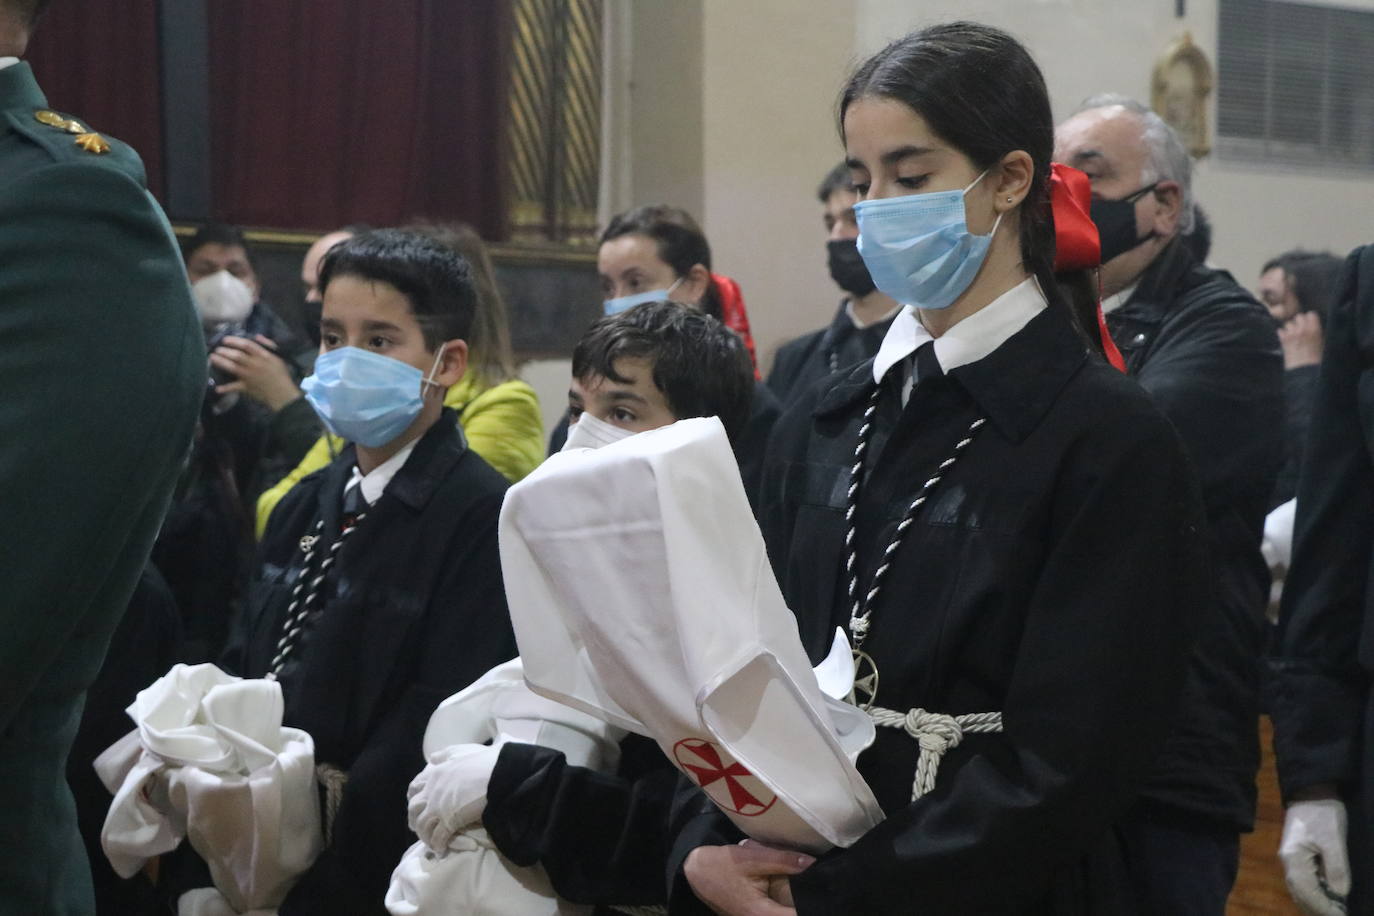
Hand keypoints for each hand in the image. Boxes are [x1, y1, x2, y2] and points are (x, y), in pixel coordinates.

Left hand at [210, 335, 301, 411]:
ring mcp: (248, 376)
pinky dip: (225, 388)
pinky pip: (234, 387)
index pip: (246, 345)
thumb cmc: (281, 374)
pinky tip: (217, 388)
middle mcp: (254, 364)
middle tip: (216, 349)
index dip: (234, 341)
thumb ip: (268, 345)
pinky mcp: (246, 387)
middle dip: (224, 351)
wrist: (283, 393)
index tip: (225, 339)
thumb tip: (257, 336)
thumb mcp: (278, 356)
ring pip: (232, 367)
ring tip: (212, 358)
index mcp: (262, 356)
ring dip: (221, 362)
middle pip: (236, 356)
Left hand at [406, 743, 501, 852]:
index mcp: (436, 774)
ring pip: (422, 825)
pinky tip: (441, 849)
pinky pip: (437, 837)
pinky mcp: (448, 821)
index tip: (418, 805)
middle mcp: (433, 791)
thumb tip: (433, 758)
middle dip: (415, 819)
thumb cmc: (485, 762)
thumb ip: (446, 755)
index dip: (414, 797)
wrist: (499, 775)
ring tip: (431, 842)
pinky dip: (437, 845)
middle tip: (419, 827)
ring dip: (425, 835)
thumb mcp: (461, 752)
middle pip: (414, 808)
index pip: (415, 787)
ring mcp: (439, 807)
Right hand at [683, 840, 813, 915]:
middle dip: (806, 905)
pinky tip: (793, 893)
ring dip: (794, 906)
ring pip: (783, 914)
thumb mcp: (751, 858)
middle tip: (822, 892)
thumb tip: (812, 863)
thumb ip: (782, 860)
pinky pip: (776, 913)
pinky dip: (785, 906)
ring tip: (811, 891)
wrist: (695, 872)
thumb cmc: (721, 865)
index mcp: (761, 915)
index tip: (827, 898)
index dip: (813, 907)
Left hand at [1279, 312, 1323, 368]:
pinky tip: (1287, 339)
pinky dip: (1283, 333)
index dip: (1311, 318)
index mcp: (1315, 329)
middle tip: (1302, 329)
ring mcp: (1291, 334)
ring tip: (1294, 334)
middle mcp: (1302, 329)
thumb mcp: (1323, 343)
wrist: (1304, 371)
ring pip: (1288, 323)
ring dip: (1291, 327)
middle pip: (1299, 316)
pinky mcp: (1283, 340)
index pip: (1311, 314)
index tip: (1311, 323)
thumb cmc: (1317, 359)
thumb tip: (1314, 325)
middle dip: (1300, 321)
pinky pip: (1280, 330)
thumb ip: (1317, 331)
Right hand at [1279, 796, 1348, 915]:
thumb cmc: (1323, 814)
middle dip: (1319, 910)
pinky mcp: (1295, 856)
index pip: (1308, 893)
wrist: (1310, 790)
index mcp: (1294, 859)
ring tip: (1334, 911)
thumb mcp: (1334, 840)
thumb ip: (1336, 869)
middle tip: (1339, 915)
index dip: (1325, 908)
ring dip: (1315, 904)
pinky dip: (1313, 894)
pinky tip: (1326, 897)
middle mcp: (1287, 863)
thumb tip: (1339, 894)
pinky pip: (1302, 883)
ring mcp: (1289, 859)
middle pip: (1300, 895)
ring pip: (1299, 891)